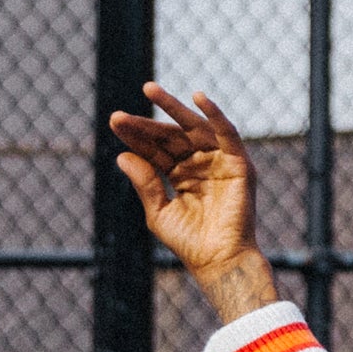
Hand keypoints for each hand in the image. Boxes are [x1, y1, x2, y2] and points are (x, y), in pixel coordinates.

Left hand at [105, 82, 279, 321]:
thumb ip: (145, 183)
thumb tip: (122, 156)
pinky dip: (215, 114)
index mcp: (181, 176)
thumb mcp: (159, 212)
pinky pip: (227, 133)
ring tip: (150, 90)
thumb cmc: (190, 243)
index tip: (114, 122)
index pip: (155, 149)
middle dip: (146, 123)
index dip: (136, 136)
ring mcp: (219, 162)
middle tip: (120, 114)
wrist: (219, 261)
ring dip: (173, 107)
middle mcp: (199, 165)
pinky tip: (198, 97)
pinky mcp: (238, 164)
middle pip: (170, 136)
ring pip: (193, 128)